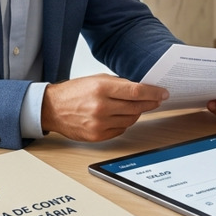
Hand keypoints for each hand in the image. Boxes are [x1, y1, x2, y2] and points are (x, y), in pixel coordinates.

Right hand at [42, 74, 167, 141]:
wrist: (52, 109)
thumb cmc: (74, 92)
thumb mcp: (96, 79)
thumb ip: (119, 84)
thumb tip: (141, 89)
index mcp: (101, 88)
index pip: (136, 92)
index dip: (153, 93)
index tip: (163, 93)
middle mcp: (101, 107)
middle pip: (136, 107)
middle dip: (150, 103)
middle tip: (156, 99)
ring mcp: (99, 124)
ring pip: (131, 119)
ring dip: (136, 112)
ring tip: (134, 106)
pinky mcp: (97, 136)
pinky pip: (121, 129)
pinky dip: (124, 122)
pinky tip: (120, 116)